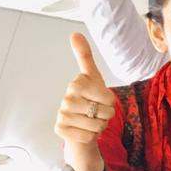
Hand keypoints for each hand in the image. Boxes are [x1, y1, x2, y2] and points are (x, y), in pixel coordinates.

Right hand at [54, 33, 116, 170]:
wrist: (80, 124)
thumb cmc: (90, 99)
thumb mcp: (93, 78)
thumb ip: (85, 56)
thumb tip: (74, 33)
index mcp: (77, 84)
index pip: (109, 98)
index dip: (111, 102)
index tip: (101, 99)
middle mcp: (66, 98)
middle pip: (106, 113)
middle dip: (106, 116)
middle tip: (96, 112)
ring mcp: (62, 114)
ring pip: (98, 126)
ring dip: (99, 127)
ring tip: (90, 121)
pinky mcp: (60, 130)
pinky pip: (88, 137)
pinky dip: (91, 137)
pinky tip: (83, 130)